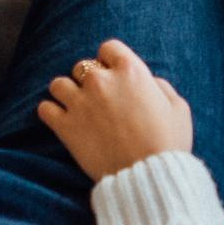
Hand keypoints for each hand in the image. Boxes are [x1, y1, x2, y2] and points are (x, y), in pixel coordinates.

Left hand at [38, 39, 191, 180]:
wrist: (148, 176)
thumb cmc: (168, 143)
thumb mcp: (178, 108)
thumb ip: (161, 87)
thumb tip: (150, 82)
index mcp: (130, 71)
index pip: (108, 48)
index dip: (110, 61)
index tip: (113, 75)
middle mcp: (101, 81)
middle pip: (82, 66)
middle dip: (89, 80)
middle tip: (98, 99)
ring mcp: (80, 103)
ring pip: (58, 84)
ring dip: (66, 93)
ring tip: (75, 107)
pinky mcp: (65, 126)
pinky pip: (45, 109)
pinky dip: (50, 113)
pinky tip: (60, 120)